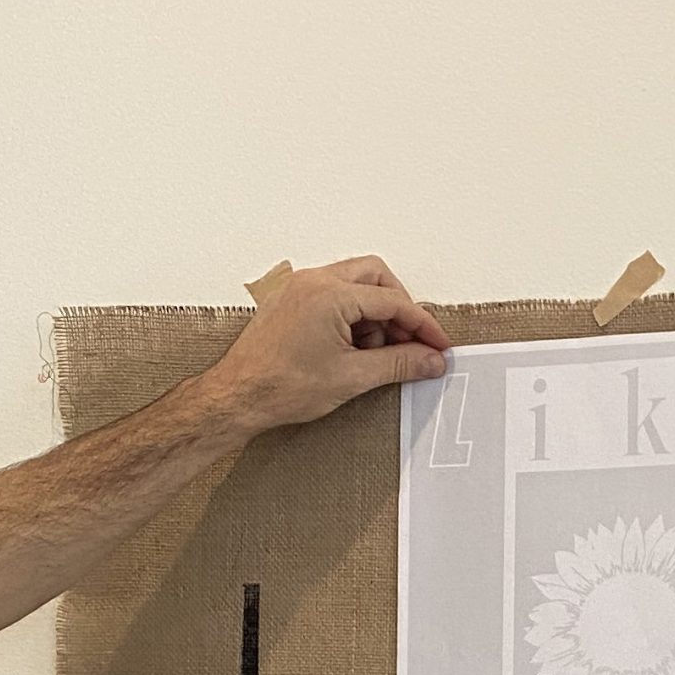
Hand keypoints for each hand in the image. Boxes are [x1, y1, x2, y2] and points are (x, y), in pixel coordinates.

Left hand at [211, 254, 451, 432]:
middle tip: (410, 343)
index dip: (422, 325)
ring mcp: (300, 288)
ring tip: (375, 354)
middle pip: (376, 277)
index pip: (393, 300)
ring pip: (355, 285)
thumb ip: (399, 364)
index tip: (437, 346)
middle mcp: (314, 281)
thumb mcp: (352, 377)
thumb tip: (429, 360)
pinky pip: (333, 295)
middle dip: (399, 310)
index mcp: (330, 294)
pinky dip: (352, 316)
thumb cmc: (279, 386)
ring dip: (375, 315)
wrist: (238, 396)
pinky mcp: (292, 300)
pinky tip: (354, 349)